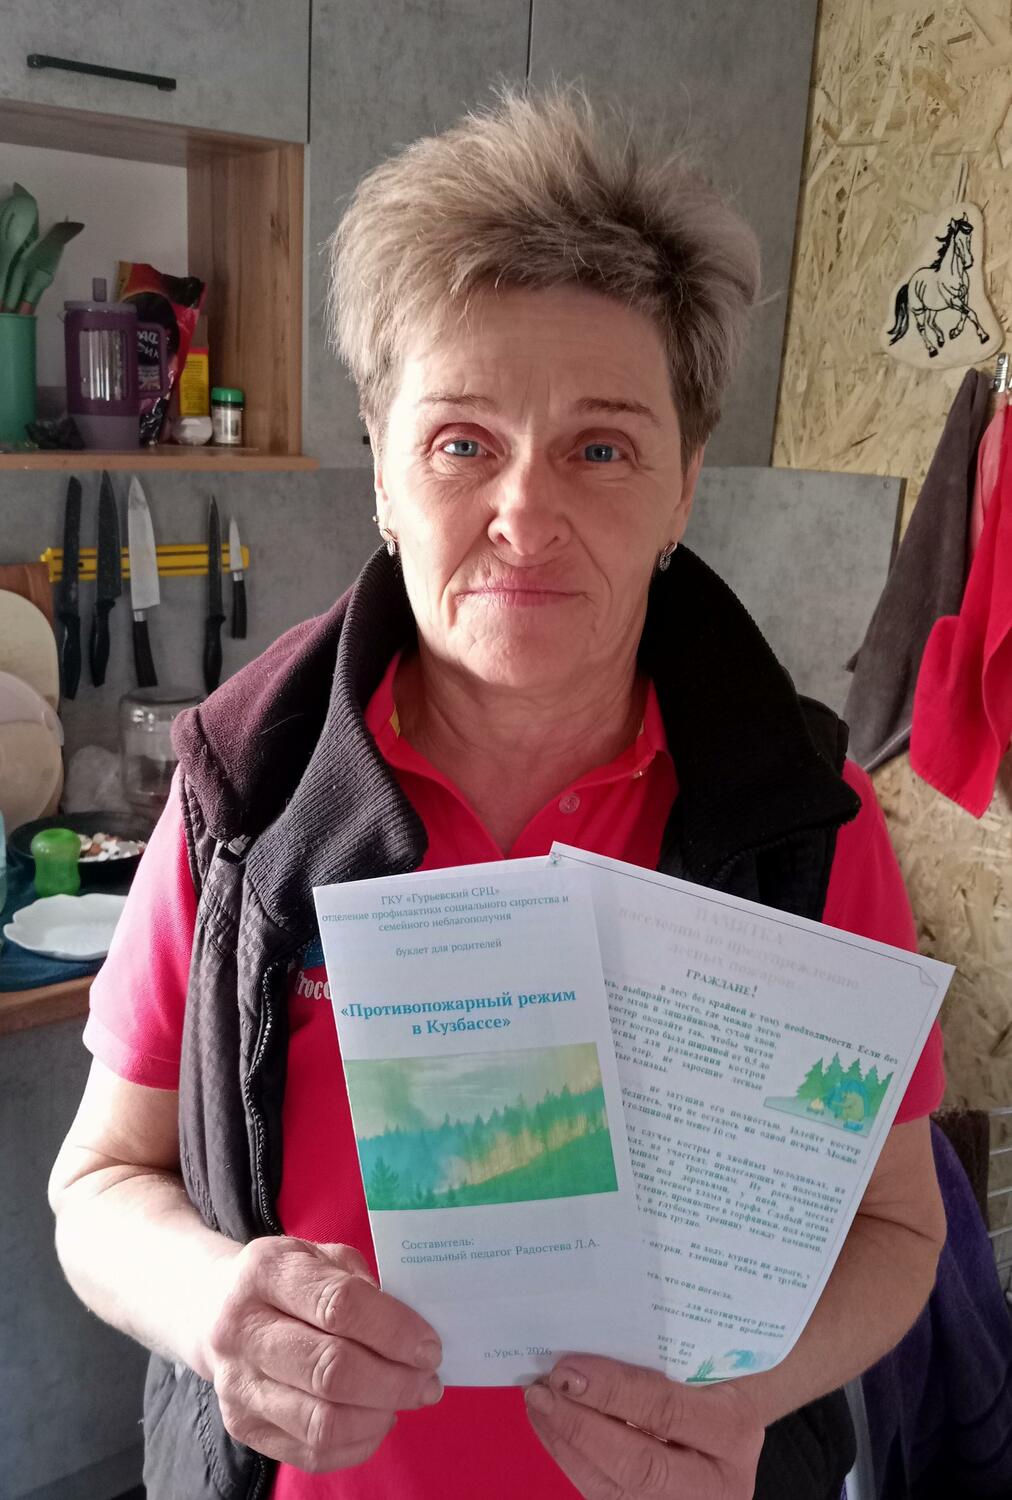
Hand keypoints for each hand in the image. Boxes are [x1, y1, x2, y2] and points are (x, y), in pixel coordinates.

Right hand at [198, 1237, 442, 1472]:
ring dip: (379, 1415)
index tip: (430, 1347)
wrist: (211, 1308)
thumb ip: (361, 1284)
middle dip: (394, 1382)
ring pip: (322, 1422)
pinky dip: (358, 1442)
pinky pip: (312, 1452)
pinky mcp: (242, 1427)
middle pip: (331, 1371)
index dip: (394, 1331)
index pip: (339, 1306)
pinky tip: (376, 1417)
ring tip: (405, 1399)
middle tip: (428, 1381)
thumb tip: (410, 1334)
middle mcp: (241, 1330)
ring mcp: (238, 1385)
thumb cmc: (285, 1278)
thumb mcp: (319, 1254)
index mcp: (265, 1272)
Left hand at [525, 1355, 763, 1498]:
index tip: (568, 1369)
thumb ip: (659, 1350)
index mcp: (734, 1430)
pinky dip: (572, 1458)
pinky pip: (606, 1491)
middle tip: (542, 1391)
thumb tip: (588, 1336)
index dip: (612, 1392)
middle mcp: (716, 1482)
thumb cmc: (724, 1364)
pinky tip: (551, 1427)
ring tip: (538, 1404)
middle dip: (580, 1428)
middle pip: (638, 1465)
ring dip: (566, 1444)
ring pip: (614, 1487)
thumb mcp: (708, 1350)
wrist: (743, 1404)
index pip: (666, 1412)